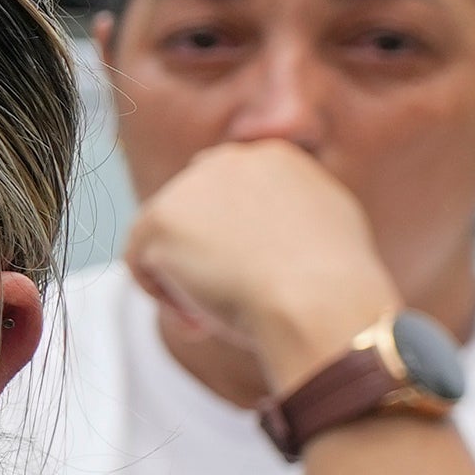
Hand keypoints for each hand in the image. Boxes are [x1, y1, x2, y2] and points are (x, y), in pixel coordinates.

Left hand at [124, 137, 405, 390]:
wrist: (318, 299)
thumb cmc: (334, 282)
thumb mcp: (329, 225)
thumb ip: (292, 211)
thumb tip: (265, 220)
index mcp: (274, 156)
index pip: (229, 195)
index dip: (233, 243)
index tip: (255, 278)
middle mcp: (228, 160)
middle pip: (192, 215)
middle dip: (204, 258)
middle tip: (229, 300)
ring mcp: (189, 186)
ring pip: (166, 240)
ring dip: (184, 281)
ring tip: (218, 316)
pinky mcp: (158, 218)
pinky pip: (140, 262)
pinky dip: (162, 296)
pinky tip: (197, 319)